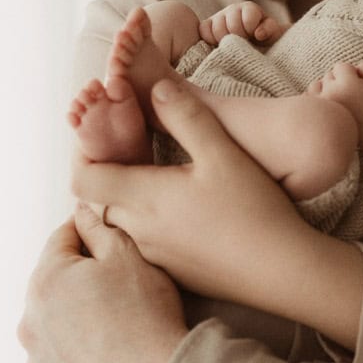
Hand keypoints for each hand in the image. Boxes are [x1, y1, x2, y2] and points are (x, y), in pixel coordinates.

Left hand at [18, 205, 185, 362]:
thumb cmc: (144, 312)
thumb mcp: (128, 254)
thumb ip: (100, 226)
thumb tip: (82, 209)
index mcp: (45, 279)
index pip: (62, 237)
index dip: (88, 228)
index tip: (110, 230)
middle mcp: (30, 319)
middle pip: (54, 280)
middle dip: (81, 273)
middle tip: (120, 276)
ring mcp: (37, 356)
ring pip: (54, 320)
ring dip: (75, 312)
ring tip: (114, 315)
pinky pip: (60, 356)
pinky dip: (77, 348)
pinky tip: (107, 346)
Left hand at [70, 78, 319, 305]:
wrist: (279, 270)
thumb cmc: (253, 208)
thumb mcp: (223, 152)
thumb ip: (187, 116)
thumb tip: (156, 89)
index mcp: (144, 197)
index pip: (83, 179)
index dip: (82, 155)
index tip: (101, 139)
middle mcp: (139, 231)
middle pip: (99, 202)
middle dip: (108, 176)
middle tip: (133, 153)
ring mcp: (155, 256)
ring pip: (122, 225)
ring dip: (128, 202)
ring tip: (158, 181)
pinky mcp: (174, 273)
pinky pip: (145, 246)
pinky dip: (149, 225)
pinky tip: (183, 214)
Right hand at [199, 0, 285, 43]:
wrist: (254, 40)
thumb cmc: (265, 36)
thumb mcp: (273, 33)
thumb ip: (270, 29)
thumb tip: (258, 33)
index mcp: (250, 8)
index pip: (248, 19)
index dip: (251, 31)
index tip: (255, 37)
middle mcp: (233, 9)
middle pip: (232, 25)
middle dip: (239, 37)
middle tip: (244, 42)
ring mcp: (219, 16)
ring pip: (217, 28)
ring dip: (226, 40)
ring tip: (233, 44)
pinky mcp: (207, 25)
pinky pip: (203, 30)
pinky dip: (210, 39)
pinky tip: (220, 43)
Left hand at [313, 60, 362, 125]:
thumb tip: (351, 64)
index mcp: (347, 82)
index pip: (341, 66)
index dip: (350, 73)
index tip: (356, 84)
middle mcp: (332, 91)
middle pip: (328, 75)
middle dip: (338, 81)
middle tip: (349, 95)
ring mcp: (322, 102)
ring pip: (317, 84)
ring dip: (326, 88)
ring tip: (339, 99)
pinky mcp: (315, 112)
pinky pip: (309, 96)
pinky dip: (317, 98)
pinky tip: (329, 106)